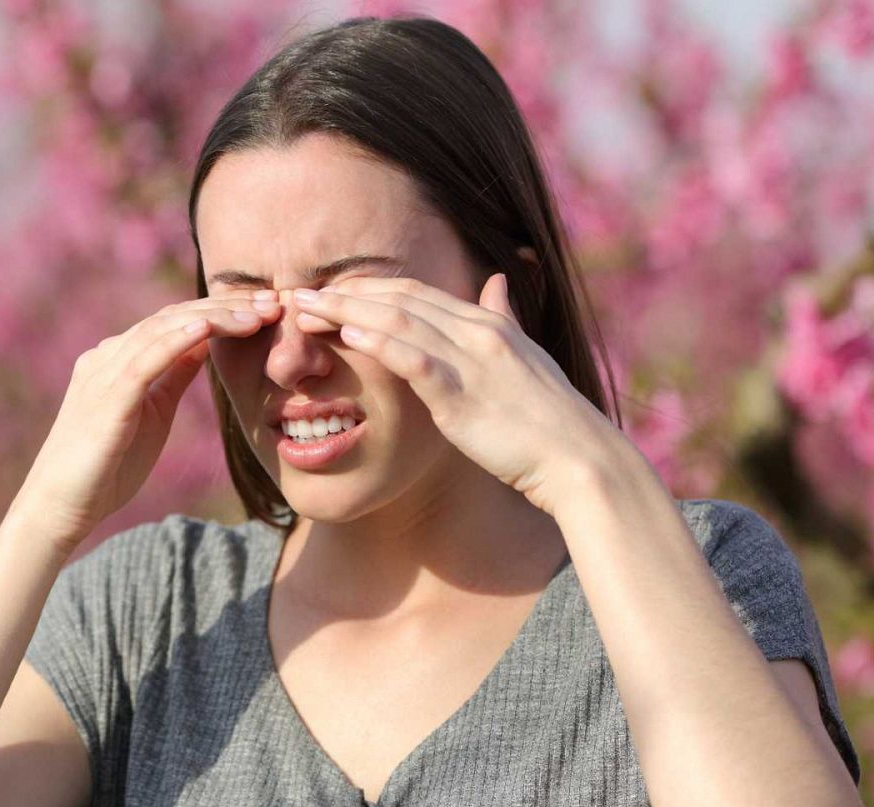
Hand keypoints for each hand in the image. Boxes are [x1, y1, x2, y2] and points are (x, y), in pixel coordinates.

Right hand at [11, 288, 282, 549]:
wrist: (61, 506)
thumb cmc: (106, 467)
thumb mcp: (152, 412)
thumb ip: (172, 376)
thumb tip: (204, 344)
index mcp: (119, 360)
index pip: (174, 322)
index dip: (221, 312)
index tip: (266, 311)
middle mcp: (107, 357)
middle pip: (172, 318)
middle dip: (224, 308)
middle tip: (273, 302)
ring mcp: (103, 374)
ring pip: (162, 331)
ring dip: (212, 319)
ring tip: (254, 314)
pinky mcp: (105, 399)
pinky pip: (143, 362)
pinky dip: (175, 341)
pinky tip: (207, 330)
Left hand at [289, 273, 630, 516]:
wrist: (578, 459)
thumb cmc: (548, 418)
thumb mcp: (525, 357)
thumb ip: (504, 318)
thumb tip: (497, 280)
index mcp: (486, 324)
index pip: (415, 292)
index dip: (367, 288)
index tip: (326, 290)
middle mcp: (477, 332)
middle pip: (398, 299)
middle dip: (343, 293)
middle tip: (295, 294)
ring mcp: (471, 360)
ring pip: (399, 321)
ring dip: (346, 310)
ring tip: (303, 309)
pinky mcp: (463, 395)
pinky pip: (415, 360)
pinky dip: (380, 342)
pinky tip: (347, 334)